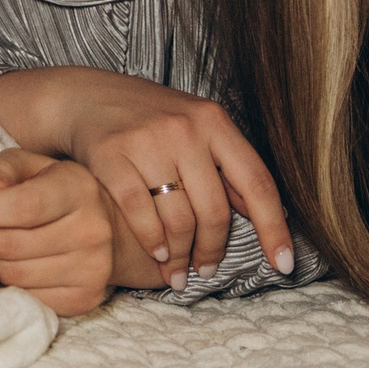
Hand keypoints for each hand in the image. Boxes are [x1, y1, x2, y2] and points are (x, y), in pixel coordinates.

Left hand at [0, 149, 140, 314]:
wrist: (109, 228)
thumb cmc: (56, 190)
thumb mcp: (33, 165)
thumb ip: (4, 168)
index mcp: (79, 188)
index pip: (21, 206)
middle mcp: (93, 230)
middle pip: (12, 244)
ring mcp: (93, 268)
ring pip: (15, 275)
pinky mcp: (86, 298)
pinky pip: (29, 299)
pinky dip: (10, 287)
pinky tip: (11, 268)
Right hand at [31, 68, 292, 288]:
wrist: (85, 96)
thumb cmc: (147, 118)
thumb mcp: (195, 128)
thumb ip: (226, 167)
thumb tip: (265, 215)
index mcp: (214, 122)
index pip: (257, 183)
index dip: (275, 229)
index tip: (284, 264)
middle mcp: (185, 129)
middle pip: (214, 211)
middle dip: (213, 251)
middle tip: (206, 271)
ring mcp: (147, 141)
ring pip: (178, 219)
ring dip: (180, 255)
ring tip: (177, 271)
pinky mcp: (111, 155)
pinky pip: (139, 213)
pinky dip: (151, 241)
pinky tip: (156, 253)